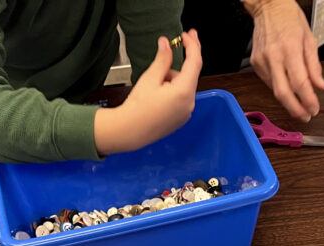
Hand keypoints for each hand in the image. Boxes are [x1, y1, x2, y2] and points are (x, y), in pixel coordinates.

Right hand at [94, 29, 202, 154]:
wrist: (129, 132)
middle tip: (169, 54)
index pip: (195, 62)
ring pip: (183, 86)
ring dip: (171, 80)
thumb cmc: (138, 108)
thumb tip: (166, 44)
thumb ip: (162, 59)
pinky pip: (180, 98)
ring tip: (152, 88)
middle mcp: (189, 103)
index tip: (186, 35)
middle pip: (188, 75)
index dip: (192, 45)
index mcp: (184, 92)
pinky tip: (155, 97)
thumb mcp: (150, 78)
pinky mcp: (180, 118)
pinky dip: (171, 92)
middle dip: (176, 66)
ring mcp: (186, 113)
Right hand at [247, 0, 323, 121]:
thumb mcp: (309, 38)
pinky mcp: (255, 64)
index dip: (308, 100)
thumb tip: (319, 85)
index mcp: (290, 49)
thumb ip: (314, 65)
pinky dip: (280, 87)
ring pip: (275, 90)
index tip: (314, 109)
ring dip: (288, 100)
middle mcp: (274, 56)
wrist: (268, 7)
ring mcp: (262, 61)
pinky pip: (269, 82)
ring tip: (299, 102)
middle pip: (283, 93)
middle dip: (295, 109)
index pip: (300, 83)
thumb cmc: (289, 18)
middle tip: (305, 117)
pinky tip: (287, 86)